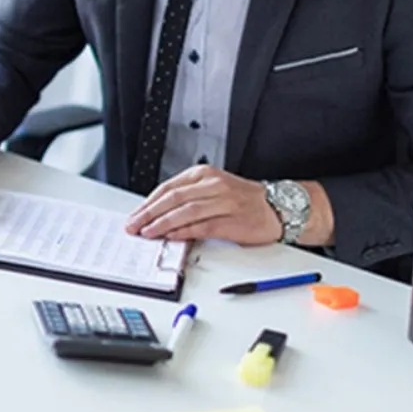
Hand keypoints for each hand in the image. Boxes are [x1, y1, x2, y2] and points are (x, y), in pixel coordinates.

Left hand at [124, 165, 283, 244]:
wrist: (278, 207)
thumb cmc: (242, 200)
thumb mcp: (212, 188)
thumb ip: (188, 197)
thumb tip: (156, 214)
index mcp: (204, 174)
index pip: (168, 188)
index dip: (148, 203)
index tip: (135, 215)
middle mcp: (213, 185)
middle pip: (173, 198)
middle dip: (149, 214)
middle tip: (134, 226)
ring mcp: (224, 202)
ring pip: (185, 212)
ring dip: (163, 224)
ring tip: (148, 233)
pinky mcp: (233, 220)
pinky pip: (203, 226)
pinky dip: (184, 232)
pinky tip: (171, 237)